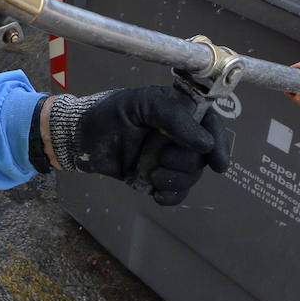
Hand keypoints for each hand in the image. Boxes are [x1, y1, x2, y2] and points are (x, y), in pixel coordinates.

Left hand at [44, 85, 231, 204]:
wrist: (80, 138)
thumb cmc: (107, 113)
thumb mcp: (139, 104)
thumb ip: (172, 116)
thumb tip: (204, 143)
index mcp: (179, 111)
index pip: (212, 126)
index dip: (219, 145)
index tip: (217, 164)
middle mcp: (179, 135)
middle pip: (202, 157)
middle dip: (184, 163)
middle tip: (160, 158)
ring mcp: (169, 157)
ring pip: (191, 177)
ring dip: (175, 180)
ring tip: (151, 173)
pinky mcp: (157, 177)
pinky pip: (177, 194)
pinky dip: (170, 197)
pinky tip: (156, 193)